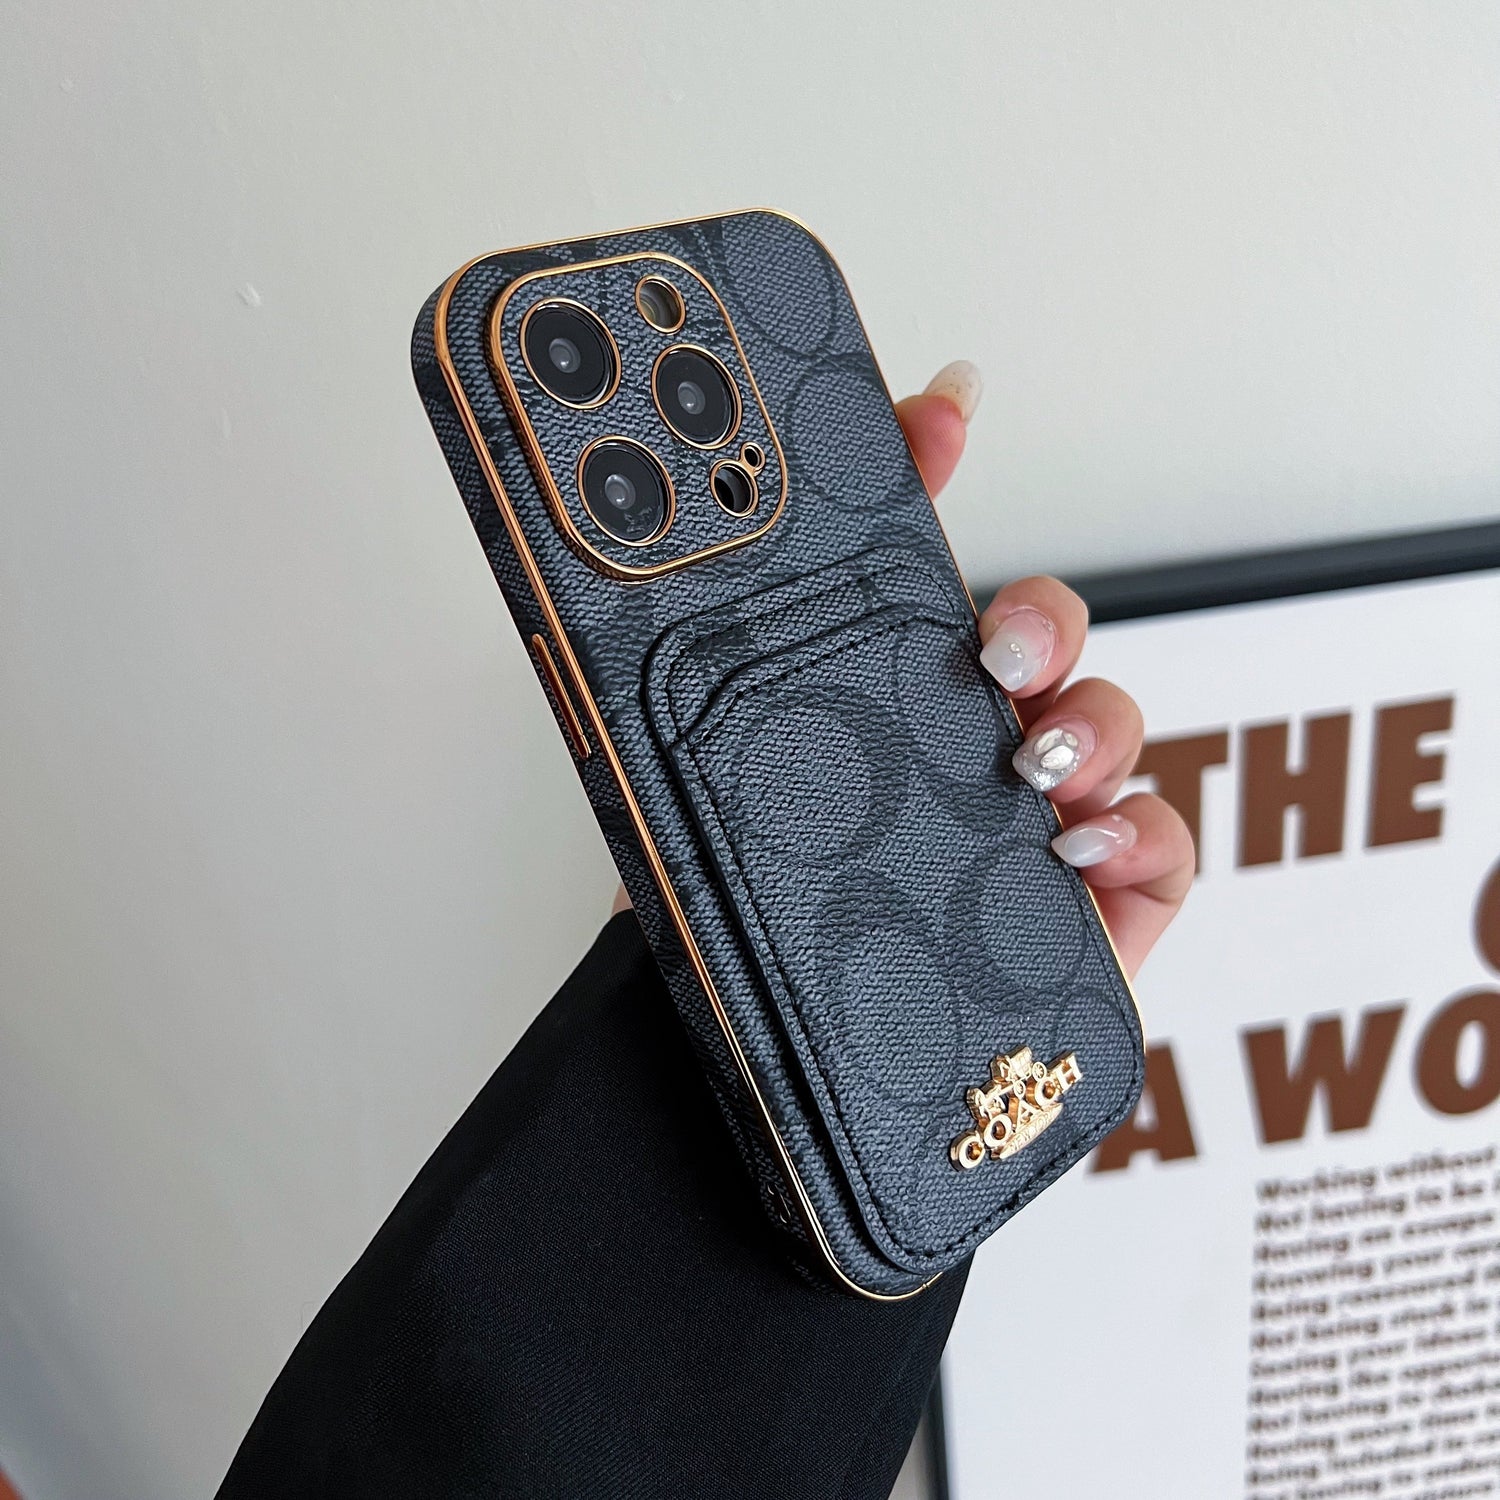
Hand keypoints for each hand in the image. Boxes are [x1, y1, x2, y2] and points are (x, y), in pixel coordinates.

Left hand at [614, 361, 1194, 979]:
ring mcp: (1032, 825)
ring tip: (1030, 764)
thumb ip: (728, 656)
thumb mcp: (701, 779)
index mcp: (872, 705)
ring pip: (1109, 726)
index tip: (939, 408)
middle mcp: (960, 750)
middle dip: (1038, 619)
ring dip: (1090, 721)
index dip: (939, 473)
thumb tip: (724, 532)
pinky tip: (1081, 846)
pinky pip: (1164, 847)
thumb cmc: (733, 924)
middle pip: (1044, 637)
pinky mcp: (1093, 914)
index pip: (920, 568)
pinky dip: (1143, 830)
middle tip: (992, 649)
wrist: (738, 1075)